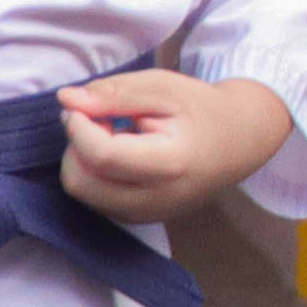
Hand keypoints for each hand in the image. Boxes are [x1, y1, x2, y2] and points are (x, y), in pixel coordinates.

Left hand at [55, 68, 293, 221]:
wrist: (240, 140)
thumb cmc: (201, 109)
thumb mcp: (161, 87)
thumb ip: (113, 94)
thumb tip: (66, 100)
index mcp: (169, 165)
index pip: (100, 157)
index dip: (78, 128)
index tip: (81, 105)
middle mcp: (156, 200)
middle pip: (81, 183)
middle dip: (76, 146)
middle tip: (99, 120)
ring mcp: (148, 215)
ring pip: (83, 194)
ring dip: (83, 160)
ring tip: (114, 135)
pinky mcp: (141, 219)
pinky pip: (95, 200)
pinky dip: (94, 174)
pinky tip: (119, 153)